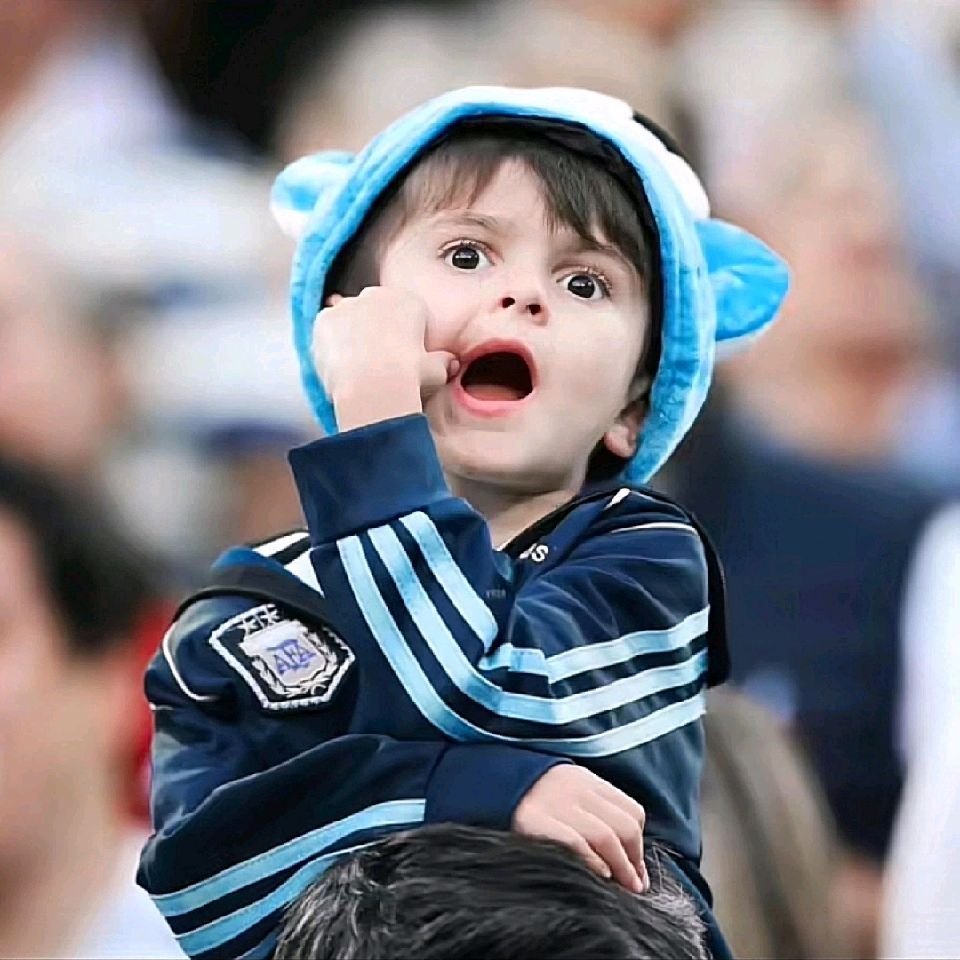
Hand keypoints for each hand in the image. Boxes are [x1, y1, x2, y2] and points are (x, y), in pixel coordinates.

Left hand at [316, 288, 457, 430]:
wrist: (373, 386)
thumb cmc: (409, 376)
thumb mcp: (436, 371)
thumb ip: (442, 363)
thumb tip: (452, 365)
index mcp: (408, 301)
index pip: (405, 310)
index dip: (402, 331)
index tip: (402, 351)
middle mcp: (377, 295)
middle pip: (374, 308)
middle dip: (374, 327)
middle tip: (376, 358)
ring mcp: (347, 305)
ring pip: (348, 316)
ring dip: (350, 333)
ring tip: (355, 363)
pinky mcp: (324, 319)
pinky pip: (325, 328)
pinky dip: (329, 342)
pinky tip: (336, 363)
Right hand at [513, 764, 649, 893]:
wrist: (488, 784)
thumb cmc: (532, 800)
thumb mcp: (566, 794)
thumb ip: (593, 814)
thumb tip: (627, 861)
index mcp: (586, 781)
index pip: (631, 811)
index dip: (639, 846)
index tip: (638, 871)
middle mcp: (575, 789)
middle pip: (623, 826)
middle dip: (634, 861)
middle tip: (634, 886)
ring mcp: (555, 804)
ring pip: (605, 836)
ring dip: (621, 868)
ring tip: (623, 888)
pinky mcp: (534, 820)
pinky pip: (575, 842)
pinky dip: (592, 861)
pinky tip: (599, 875)